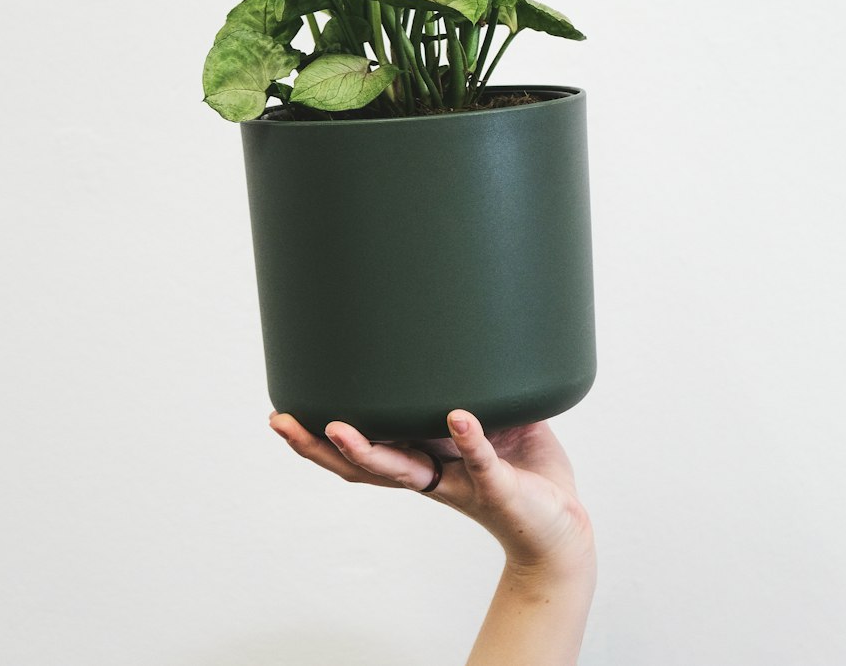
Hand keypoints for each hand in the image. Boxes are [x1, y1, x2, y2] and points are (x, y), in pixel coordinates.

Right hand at [269, 408, 594, 574]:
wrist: (563, 527)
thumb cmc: (522, 468)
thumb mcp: (489, 416)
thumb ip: (470, 380)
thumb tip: (453, 318)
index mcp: (422, 459)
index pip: (360, 452)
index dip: (318, 439)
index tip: (282, 413)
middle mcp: (430, 475)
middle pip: (362, 467)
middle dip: (318, 447)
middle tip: (281, 422)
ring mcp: (461, 483)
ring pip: (404, 472)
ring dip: (369, 452)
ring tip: (338, 429)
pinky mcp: (500, 488)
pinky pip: (482, 462)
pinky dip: (471, 438)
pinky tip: (458, 416)